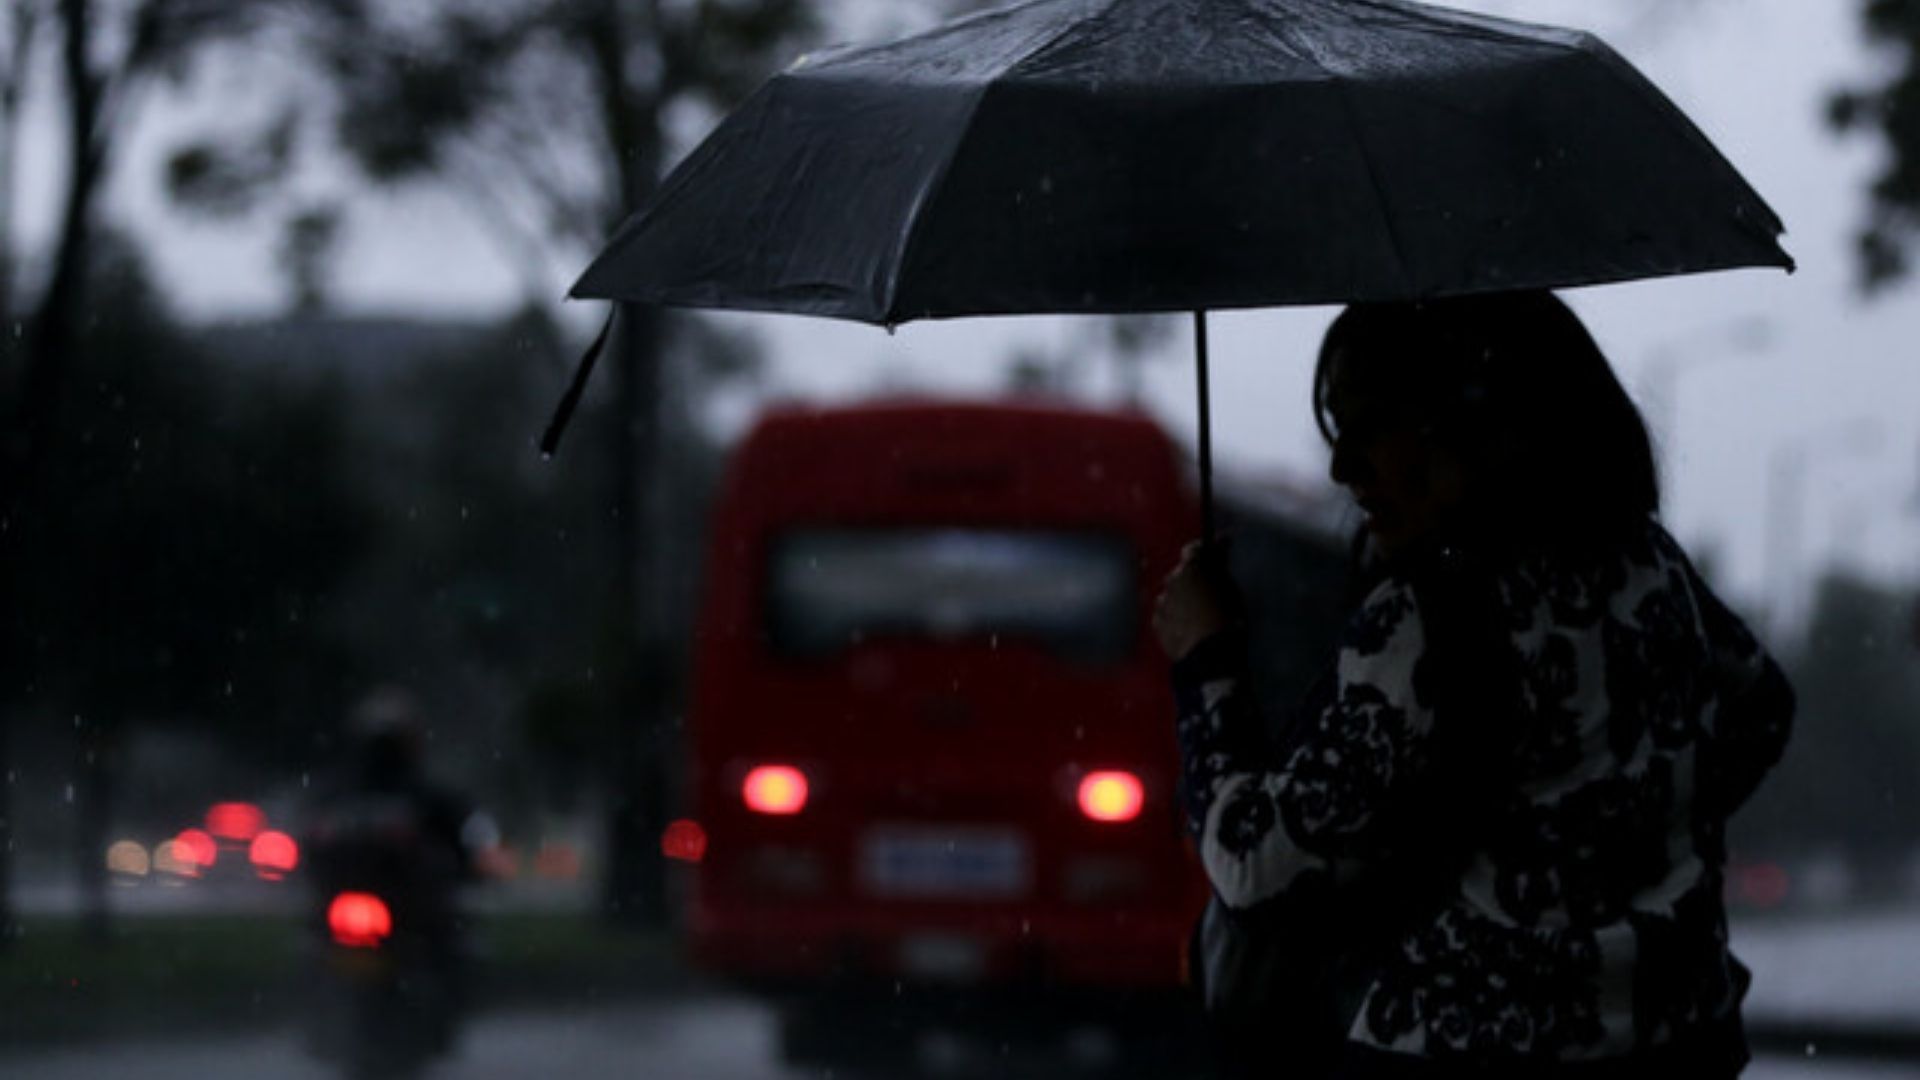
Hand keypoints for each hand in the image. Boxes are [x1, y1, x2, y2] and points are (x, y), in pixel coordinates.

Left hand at [1153, 540, 1240, 661]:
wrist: (1210, 654)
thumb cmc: (1227, 618)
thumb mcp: (1232, 588)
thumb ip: (1220, 565)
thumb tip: (1220, 544)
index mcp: (1191, 568)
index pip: (1194, 549)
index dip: (1204, 551)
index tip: (1213, 555)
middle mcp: (1172, 581)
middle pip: (1181, 574)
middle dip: (1192, 579)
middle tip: (1209, 593)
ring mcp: (1162, 603)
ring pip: (1172, 595)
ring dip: (1182, 600)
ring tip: (1198, 615)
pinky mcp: (1158, 624)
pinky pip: (1166, 614)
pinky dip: (1174, 617)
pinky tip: (1187, 627)